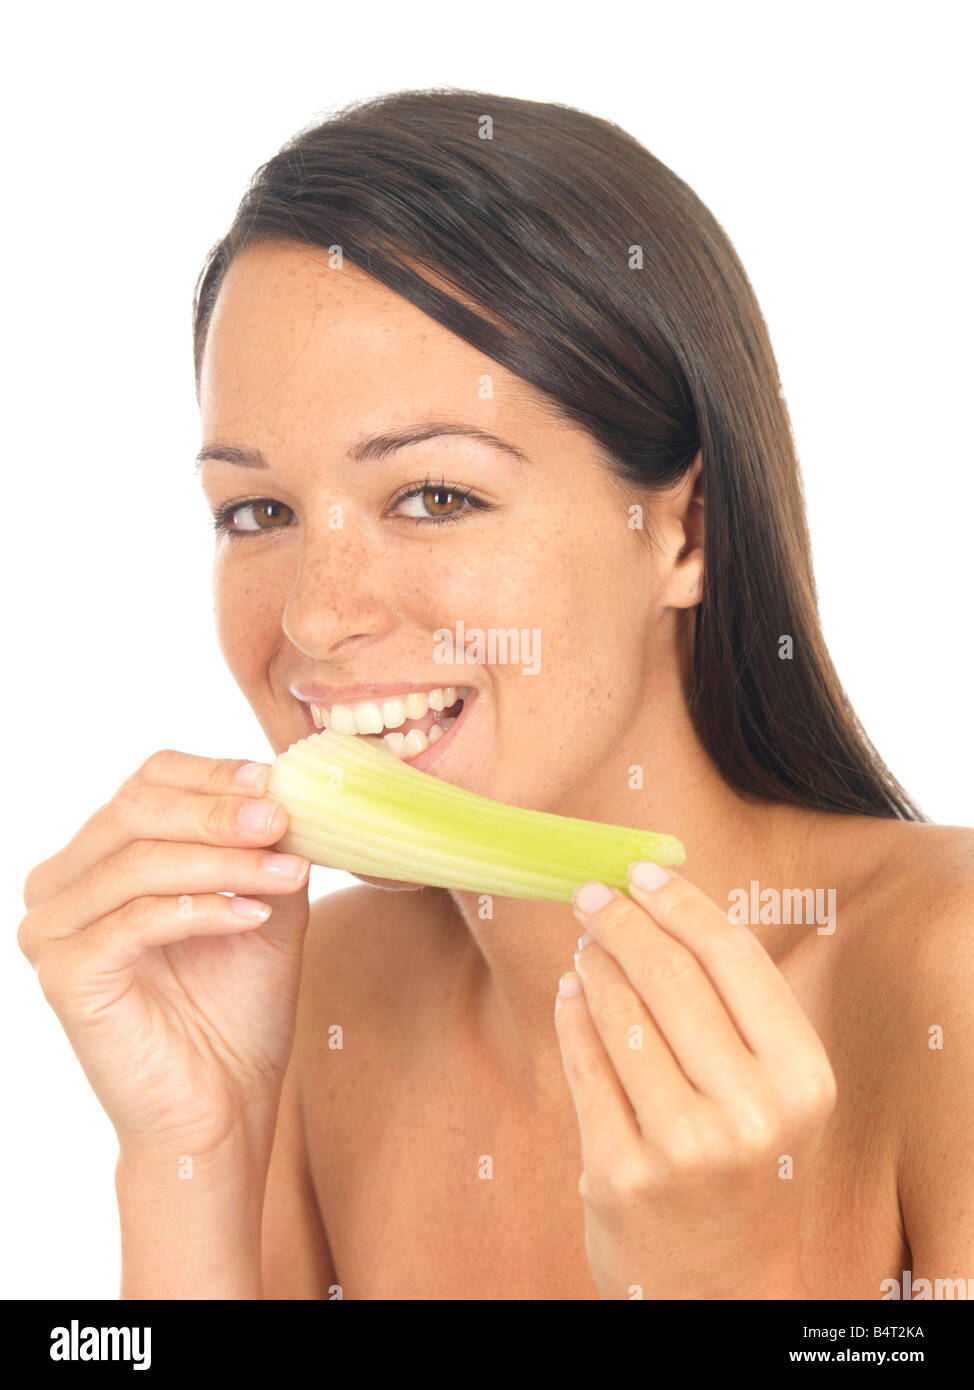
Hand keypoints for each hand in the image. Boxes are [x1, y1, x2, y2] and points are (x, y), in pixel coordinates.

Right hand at [18, 749, 311, 1172]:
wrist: (221, 1109)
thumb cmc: (236, 1009)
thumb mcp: (264, 904)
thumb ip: (265, 846)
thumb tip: (288, 787)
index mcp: (100, 858)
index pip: (148, 782)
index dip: (212, 774)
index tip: (275, 782)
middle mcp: (61, 887)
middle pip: (136, 810)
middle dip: (218, 811)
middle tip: (281, 819)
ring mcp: (53, 932)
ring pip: (138, 862)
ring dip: (223, 860)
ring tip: (287, 872)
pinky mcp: (66, 977)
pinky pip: (135, 920)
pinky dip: (202, 910)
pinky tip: (252, 918)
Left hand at [553, 861, 836, 1299]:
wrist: (722, 1288)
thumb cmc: (746, 1166)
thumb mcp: (774, 1092)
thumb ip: (736, 1007)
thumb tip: (663, 902)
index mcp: (801, 1080)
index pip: (733, 957)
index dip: (680, 903)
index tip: (642, 871)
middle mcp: (749, 1112)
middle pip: (669, 976)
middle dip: (621, 922)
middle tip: (593, 896)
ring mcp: (681, 1147)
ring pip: (618, 1014)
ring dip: (593, 965)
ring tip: (587, 948)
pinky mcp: (620, 1174)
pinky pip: (584, 1065)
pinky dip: (572, 1016)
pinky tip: (571, 995)